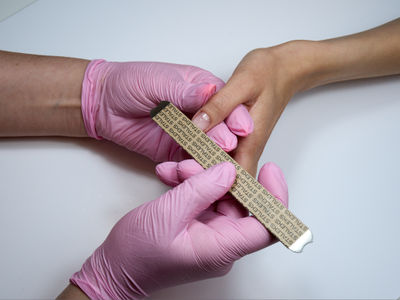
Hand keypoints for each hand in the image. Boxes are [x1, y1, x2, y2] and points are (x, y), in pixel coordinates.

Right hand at [70, 162, 287, 298]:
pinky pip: (203, 199)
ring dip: (199, 177)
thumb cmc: (138, 252)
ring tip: (176, 169)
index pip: (266, 227)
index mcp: (221, 249)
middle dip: (221, 176)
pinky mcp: (198, 226)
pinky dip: (190, 184)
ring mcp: (210, 234)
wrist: (115, 267)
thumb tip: (229, 171)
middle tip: (198, 160)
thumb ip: (201, 189)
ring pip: (219, 196)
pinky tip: (172, 175)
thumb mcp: (168, 213)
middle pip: (241, 203)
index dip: (273, 198)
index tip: (269, 169)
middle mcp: (221, 243)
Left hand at [81, 60, 252, 161]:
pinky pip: (190, 164)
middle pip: (222, 130)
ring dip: (209, 158)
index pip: (227, 104)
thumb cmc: (130, 82)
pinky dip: (191, 169)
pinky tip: (189, 171)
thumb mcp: (159, 80)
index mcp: (204, 90)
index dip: (236, 116)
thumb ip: (185, 90)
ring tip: (208, 163)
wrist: (104, 104)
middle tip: (225, 146)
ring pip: (208, 150)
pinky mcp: (177, 153)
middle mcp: (202, 115)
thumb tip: (209, 91)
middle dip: (224, 139)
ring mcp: (191, 135)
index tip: (242, 127)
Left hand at [192, 18, 399, 174]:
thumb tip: (197, 126)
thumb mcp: (241, 84)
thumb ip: (219, 106)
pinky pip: (218, 155)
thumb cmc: (267, 74)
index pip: (236, 178)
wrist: (284, 70)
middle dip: (201, 181)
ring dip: (199, 170)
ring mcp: (241, 146)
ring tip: (171, 168)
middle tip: (172, 173)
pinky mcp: (234, 139)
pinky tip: (182, 152)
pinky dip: (201, 156)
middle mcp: (246, 149)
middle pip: (227, 179)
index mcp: (250, 141)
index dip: (215, 186)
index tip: (187, 179)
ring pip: (221, 169)